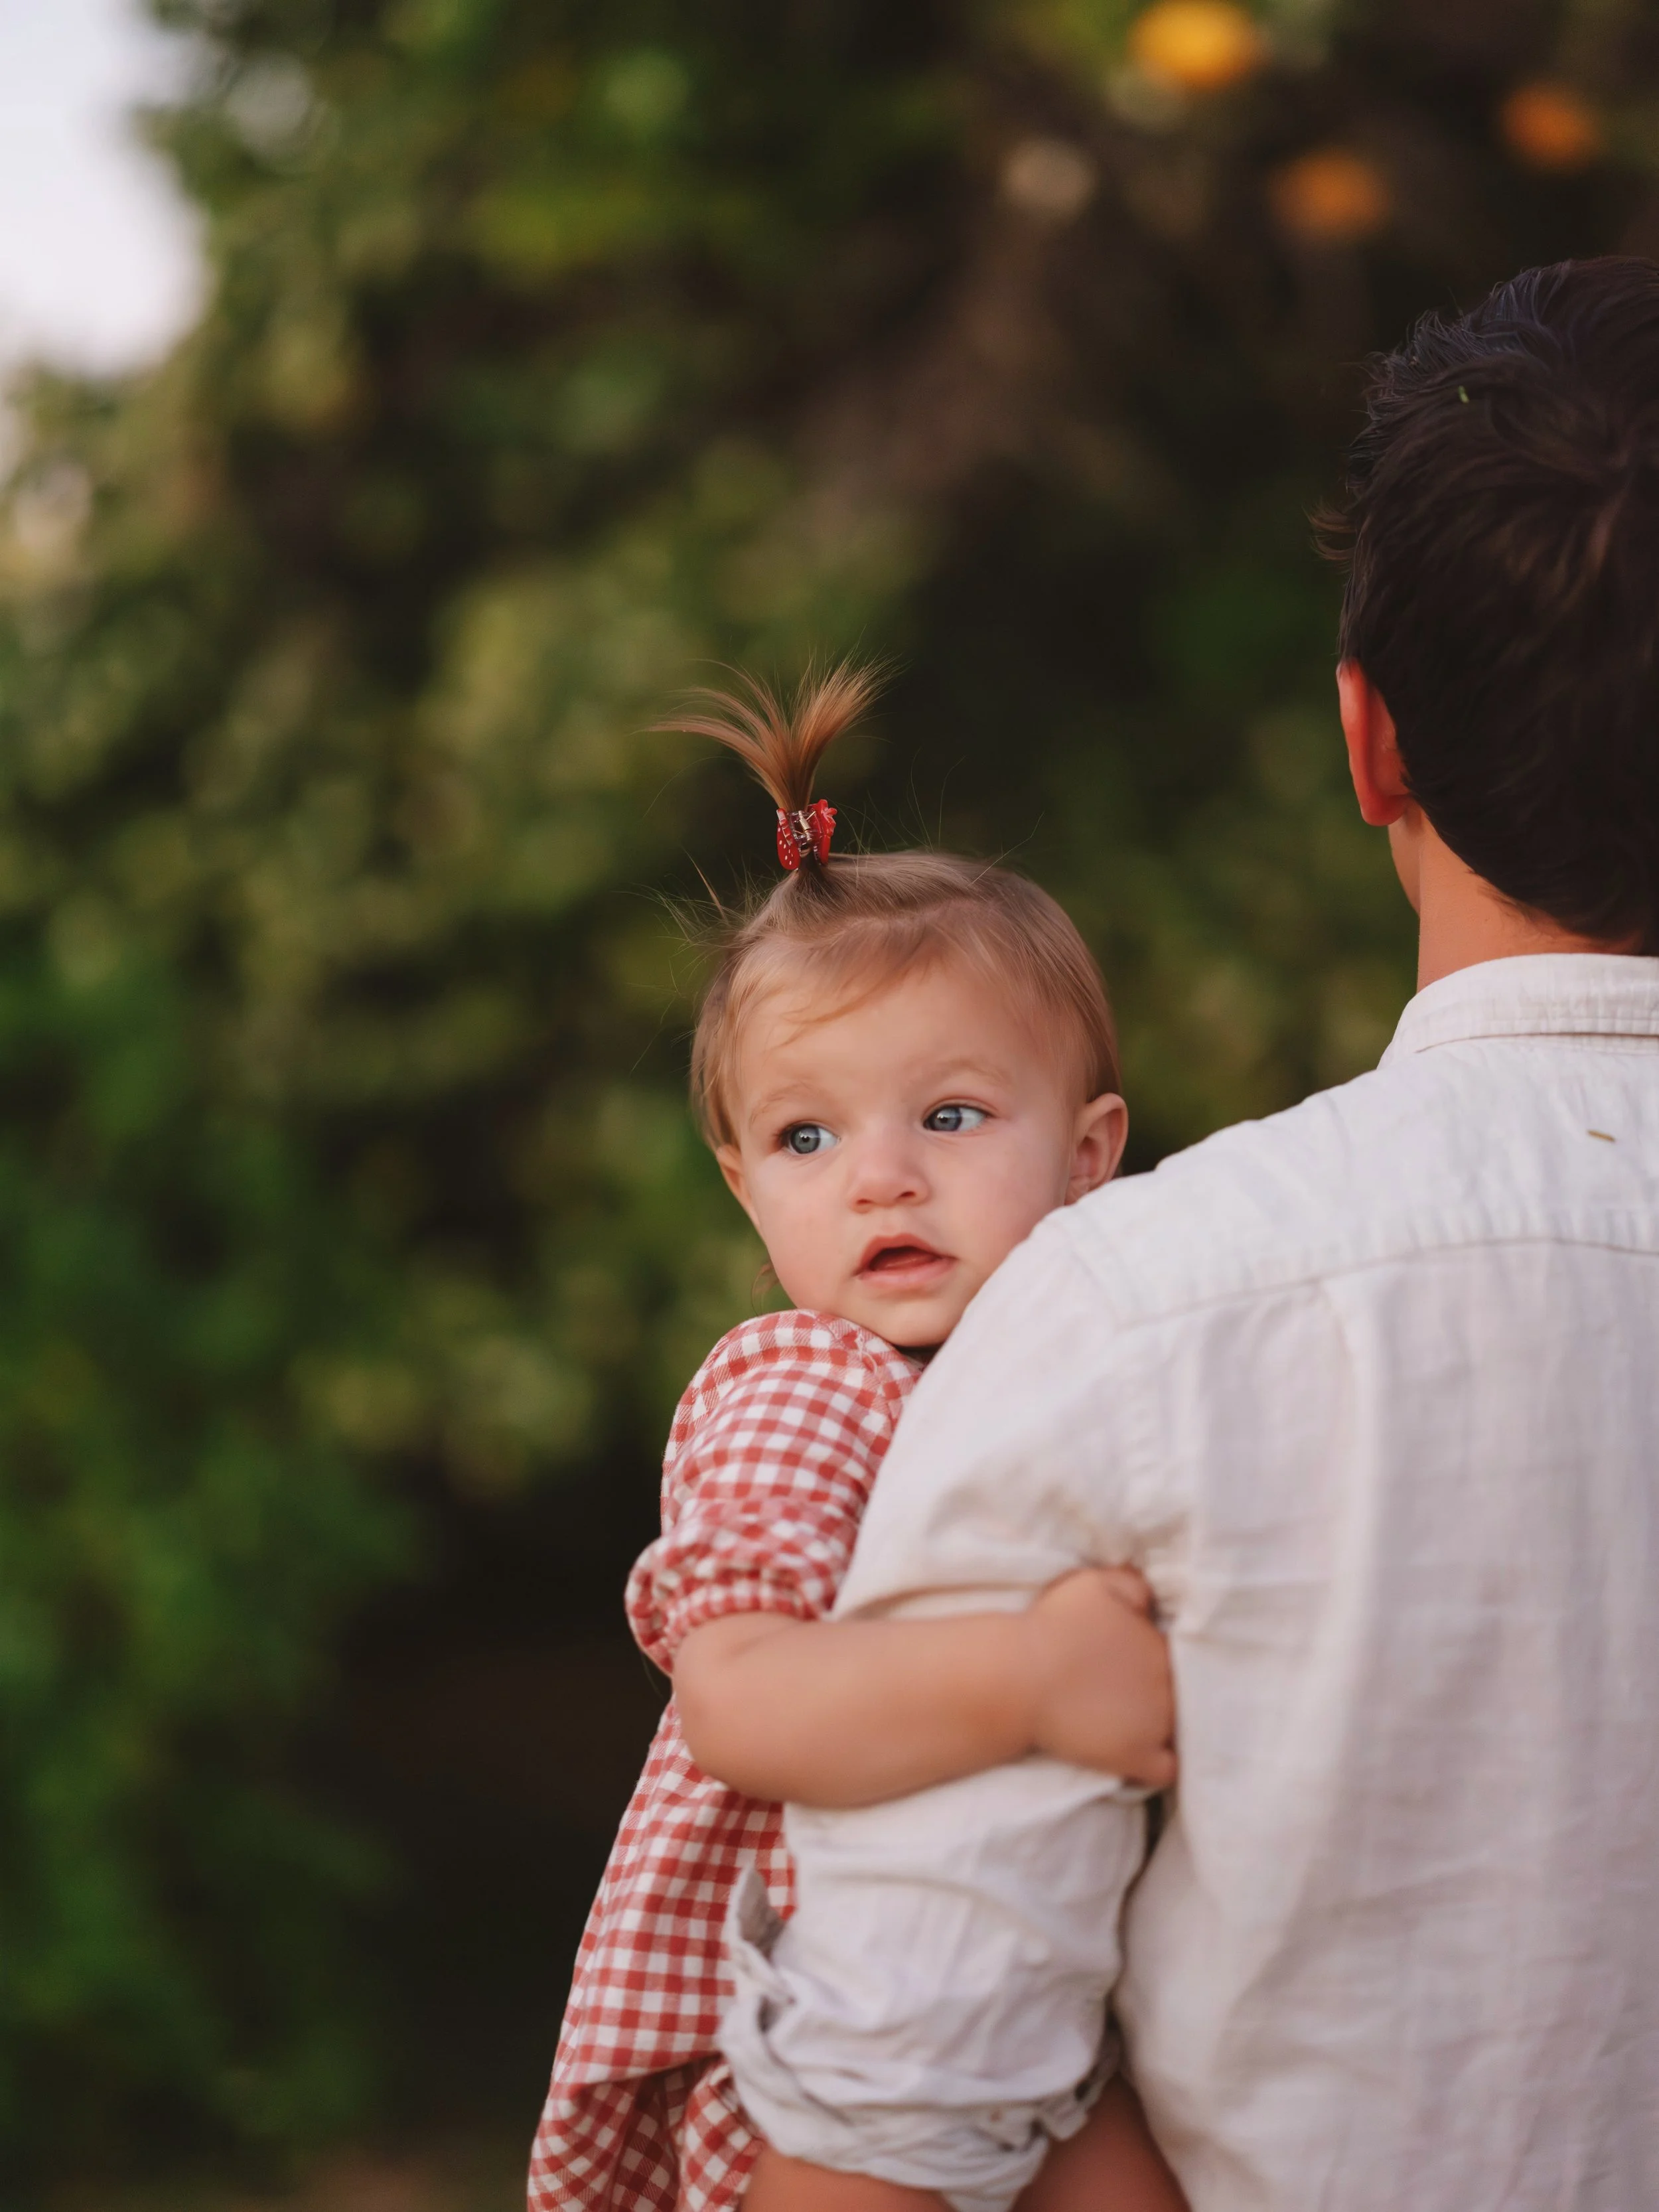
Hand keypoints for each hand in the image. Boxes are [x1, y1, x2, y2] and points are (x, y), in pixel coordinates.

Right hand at [1018, 1567, 1175, 1787]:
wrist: (1020, 1677)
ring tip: (1138, 1722)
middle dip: (1162, 1691)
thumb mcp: (1094, 1584)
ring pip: (1180, 1729)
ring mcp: (1154, 1727)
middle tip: (1130, 1690)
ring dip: (1168, 1725)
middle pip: (1181, 1692)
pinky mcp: (1134, 1758)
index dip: (1156, 1658)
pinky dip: (1164, 1765)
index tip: (1133, 1661)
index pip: (1178, 1655)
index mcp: (1160, 1647)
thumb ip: (1133, 1586)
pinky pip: (1168, 1770)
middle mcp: (1167, 1686)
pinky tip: (1151, 1757)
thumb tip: (1151, 1602)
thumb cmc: (1053, 1626)